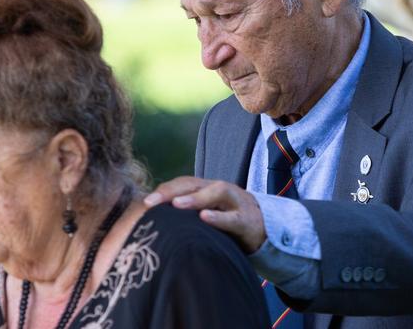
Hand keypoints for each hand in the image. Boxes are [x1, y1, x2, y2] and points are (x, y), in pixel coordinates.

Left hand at [144, 176, 265, 252]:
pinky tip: (205, 218)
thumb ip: (188, 215)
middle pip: (194, 184)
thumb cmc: (229, 222)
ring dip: (195, 198)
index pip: (183, 183)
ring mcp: (236, 202)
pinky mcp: (248, 221)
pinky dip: (219, 217)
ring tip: (176, 205)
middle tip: (151, 203)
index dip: (164, 190)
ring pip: (216, 192)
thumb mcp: (209, 213)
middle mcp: (220, 190)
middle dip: (171, 191)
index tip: (145, 202)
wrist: (268, 229)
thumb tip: (155, 221)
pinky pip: (233, 217)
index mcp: (208, 189)